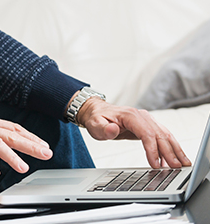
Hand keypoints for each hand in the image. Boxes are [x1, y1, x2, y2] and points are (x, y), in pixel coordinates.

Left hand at [76, 97, 191, 168]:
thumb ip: (104, 129)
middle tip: (176, 168)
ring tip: (182, 164)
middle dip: (169, 152)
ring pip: (165, 135)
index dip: (153, 150)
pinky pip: (162, 136)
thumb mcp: (95, 124)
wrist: (96, 111)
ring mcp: (147, 120)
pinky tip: (174, 158)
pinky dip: (170, 147)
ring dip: (175, 149)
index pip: (147, 133)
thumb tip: (113, 129)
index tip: (156, 164)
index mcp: (130, 115)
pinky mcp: (149, 126)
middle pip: (160, 135)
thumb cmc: (96, 118)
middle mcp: (142, 116)